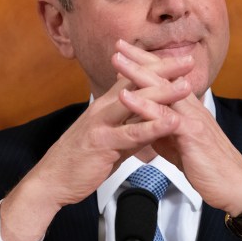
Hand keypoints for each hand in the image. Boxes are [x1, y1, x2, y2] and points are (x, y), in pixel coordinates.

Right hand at [0, 42, 193, 240]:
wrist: (52, 180)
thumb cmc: (81, 159)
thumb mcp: (110, 137)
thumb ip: (129, 126)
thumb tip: (150, 123)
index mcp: (106, 105)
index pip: (134, 78)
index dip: (157, 68)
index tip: (180, 60)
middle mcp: (103, 108)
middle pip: (137, 82)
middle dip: (164, 71)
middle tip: (189, 60)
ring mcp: (101, 124)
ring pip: (136, 104)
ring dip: (163, 93)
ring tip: (187, 86)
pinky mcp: (102, 143)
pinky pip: (131, 134)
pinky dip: (152, 127)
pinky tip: (170, 121)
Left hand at [112, 41, 241, 214]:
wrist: (236, 188)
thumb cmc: (211, 168)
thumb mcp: (182, 147)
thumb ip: (165, 132)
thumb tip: (149, 126)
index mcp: (189, 110)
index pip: (166, 80)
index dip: (147, 65)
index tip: (127, 52)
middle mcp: (192, 108)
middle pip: (163, 76)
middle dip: (140, 59)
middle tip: (119, 43)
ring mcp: (192, 118)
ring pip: (162, 90)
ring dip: (137, 73)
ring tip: (117, 60)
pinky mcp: (191, 134)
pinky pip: (163, 116)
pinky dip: (143, 105)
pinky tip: (126, 97)